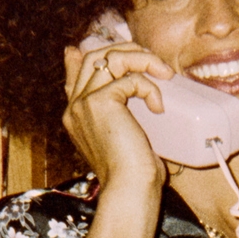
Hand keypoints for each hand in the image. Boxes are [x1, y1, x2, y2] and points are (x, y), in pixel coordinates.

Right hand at [61, 39, 173, 192]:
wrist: (129, 189)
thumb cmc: (134, 172)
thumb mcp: (128, 136)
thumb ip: (126, 113)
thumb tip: (138, 92)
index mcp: (76, 115)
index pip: (77, 73)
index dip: (92, 55)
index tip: (108, 47)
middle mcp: (74, 107)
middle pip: (93, 56)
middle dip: (126, 51)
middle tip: (152, 62)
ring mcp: (83, 103)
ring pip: (111, 58)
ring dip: (142, 60)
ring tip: (164, 74)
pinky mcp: (99, 103)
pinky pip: (129, 79)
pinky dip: (150, 87)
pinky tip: (158, 106)